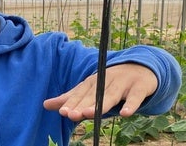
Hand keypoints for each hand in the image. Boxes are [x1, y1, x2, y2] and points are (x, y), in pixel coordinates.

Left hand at [43, 63, 157, 120]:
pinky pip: (134, 97)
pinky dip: (130, 105)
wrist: (141, 70)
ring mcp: (122, 83)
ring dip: (101, 104)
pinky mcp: (138, 88)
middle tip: (71, 115)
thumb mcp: (90, 90)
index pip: (80, 93)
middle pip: (93, 94)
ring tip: (89, 113)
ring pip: (111, 95)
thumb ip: (70, 98)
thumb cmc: (110, 83)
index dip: (72, 102)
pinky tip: (125, 114)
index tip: (62, 112)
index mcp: (93, 82)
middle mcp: (105, 81)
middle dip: (82, 104)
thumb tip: (45, 105)